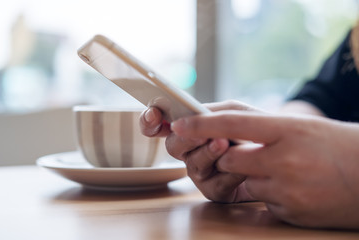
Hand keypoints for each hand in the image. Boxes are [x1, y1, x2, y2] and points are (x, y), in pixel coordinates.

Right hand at [139, 100, 258, 201]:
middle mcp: (190, 151)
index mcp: (190, 129)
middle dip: (187, 139)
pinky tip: (243, 167)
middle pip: (172, 146)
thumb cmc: (253, 128)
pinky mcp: (215, 191)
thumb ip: (210, 113)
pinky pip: (214, 184)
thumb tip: (189, 121)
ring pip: (192, 164)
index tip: (155, 116)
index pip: (159, 125)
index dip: (150, 121)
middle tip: (203, 132)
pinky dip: (229, 173)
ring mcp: (201, 172)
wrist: (278, 150)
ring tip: (225, 143)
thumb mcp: (233, 111)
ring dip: (209, 153)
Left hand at [171, 111, 358, 228]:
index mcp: (286, 128)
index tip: (178, 123)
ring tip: (284, 171)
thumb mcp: (298, 126)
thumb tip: (219, 130)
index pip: (233, 121)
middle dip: (229, 156)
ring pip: (242, 182)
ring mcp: (286, 188)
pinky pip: (261, 202)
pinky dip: (269, 195)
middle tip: (249, 152)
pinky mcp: (289, 212)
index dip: (201, 123)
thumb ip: (259, 126)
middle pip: (228, 156)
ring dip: (253, 177)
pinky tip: (294, 188)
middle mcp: (284, 157)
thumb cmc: (332, 146)